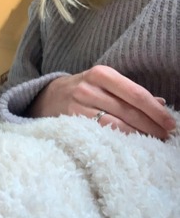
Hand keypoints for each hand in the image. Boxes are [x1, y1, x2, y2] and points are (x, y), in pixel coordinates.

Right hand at [28, 65, 175, 139]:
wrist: (49, 95)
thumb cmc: (84, 88)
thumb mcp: (104, 82)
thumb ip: (129, 92)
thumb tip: (160, 104)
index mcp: (101, 73)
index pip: (135, 93)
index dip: (155, 110)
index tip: (170, 122)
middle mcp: (88, 87)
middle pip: (128, 111)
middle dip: (151, 125)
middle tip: (165, 136)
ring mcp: (78, 105)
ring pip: (115, 125)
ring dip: (138, 135)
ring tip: (152, 141)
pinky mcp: (71, 120)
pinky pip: (100, 133)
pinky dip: (118, 140)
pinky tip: (129, 144)